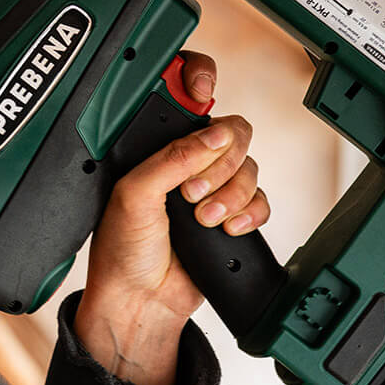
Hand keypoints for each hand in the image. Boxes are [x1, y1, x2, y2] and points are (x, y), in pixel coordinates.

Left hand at [79, 50, 268, 384]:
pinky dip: (248, 214)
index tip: (203, 90)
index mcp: (157, 148)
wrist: (140, 303)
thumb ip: (173, 159)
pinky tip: (226, 228)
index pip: (188, 98)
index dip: (200, 82)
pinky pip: (261, 199)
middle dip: (219, 164)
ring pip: (249, 168)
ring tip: (202, 219)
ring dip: (230, 195)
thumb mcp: (135, 195)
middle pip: (232, 134)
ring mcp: (211, 188)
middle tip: (191, 193)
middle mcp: (186, 162)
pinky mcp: (231, 215)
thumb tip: (213, 135)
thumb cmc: (123, 252)